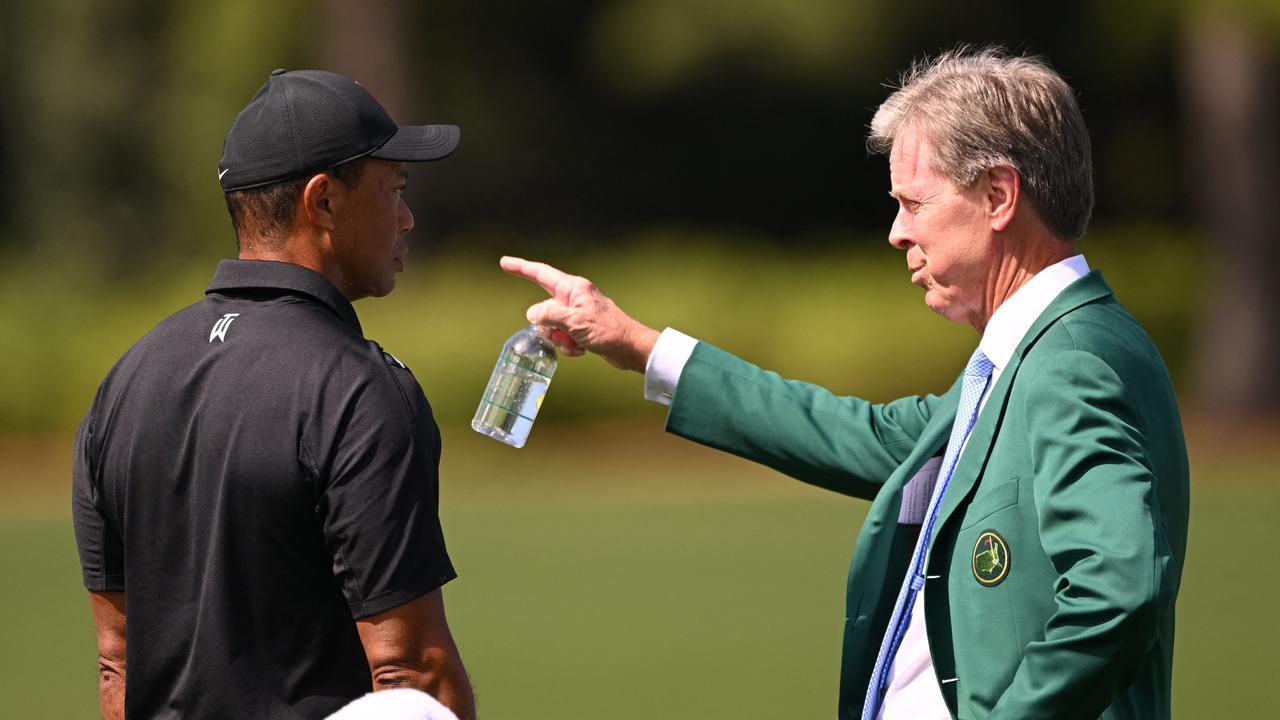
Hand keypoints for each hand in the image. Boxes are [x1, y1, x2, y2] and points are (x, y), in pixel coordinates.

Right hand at [499, 256, 659, 371]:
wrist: (630, 348)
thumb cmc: (608, 331)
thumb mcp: (574, 322)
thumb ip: (549, 314)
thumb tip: (532, 313)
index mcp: (573, 288)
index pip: (540, 273)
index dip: (521, 268)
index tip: (504, 263)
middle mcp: (574, 297)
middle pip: (544, 307)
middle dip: (547, 325)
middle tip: (563, 335)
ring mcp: (578, 313)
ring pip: (552, 324)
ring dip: (559, 338)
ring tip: (577, 343)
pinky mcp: (582, 328)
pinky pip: (563, 335)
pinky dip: (569, 345)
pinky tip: (582, 349)